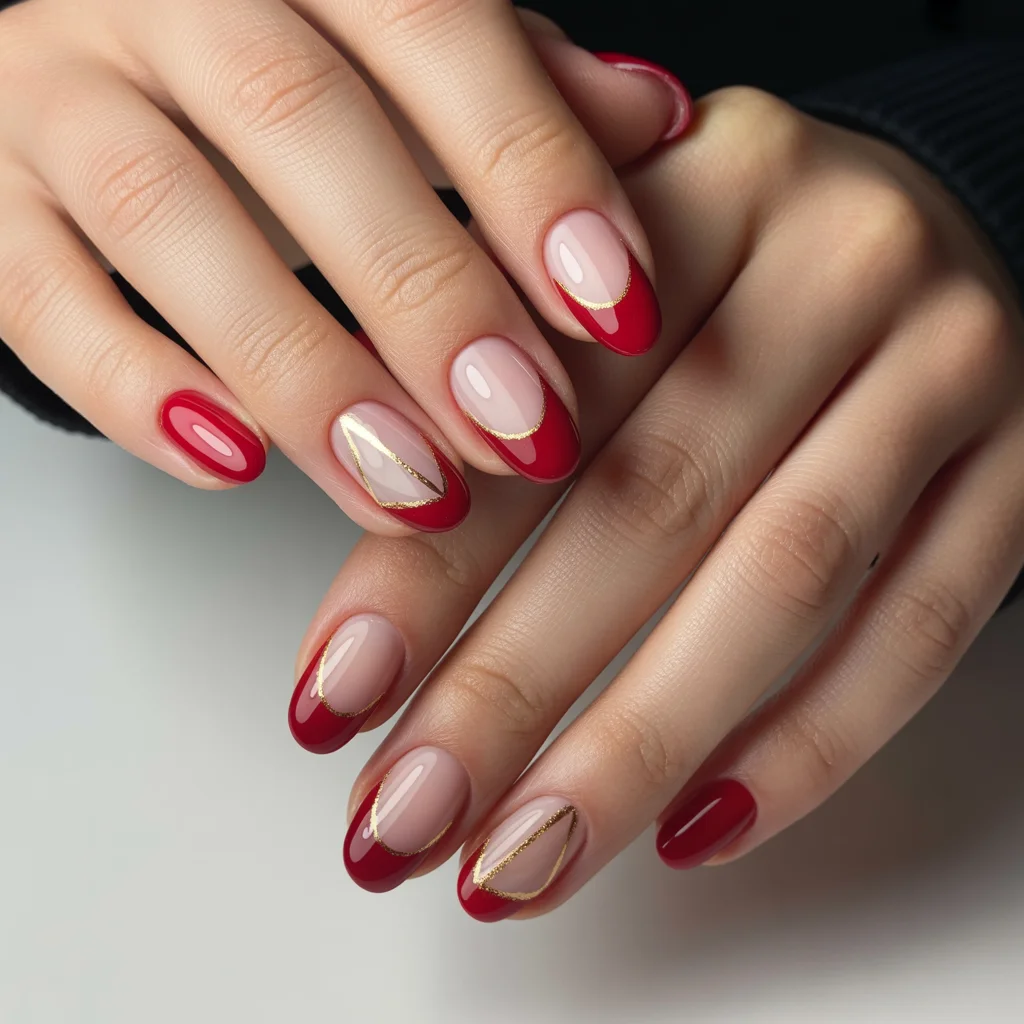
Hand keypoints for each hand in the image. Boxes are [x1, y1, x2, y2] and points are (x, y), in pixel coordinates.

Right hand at [0, 1, 687, 531]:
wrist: (88, 61)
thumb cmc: (283, 70)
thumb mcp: (406, 51)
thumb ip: (521, 87)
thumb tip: (656, 120)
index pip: (435, 31)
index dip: (532, 174)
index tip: (618, 309)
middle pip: (299, 126)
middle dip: (426, 297)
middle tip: (525, 432)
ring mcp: (52, 91)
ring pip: (165, 221)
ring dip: (305, 373)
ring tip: (414, 490)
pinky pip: (40, 297)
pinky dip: (138, 390)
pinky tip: (236, 463)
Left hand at [288, 89, 1023, 914]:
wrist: (924, 222)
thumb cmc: (731, 259)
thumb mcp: (607, 256)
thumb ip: (494, 353)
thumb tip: (367, 532)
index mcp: (702, 187)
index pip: (537, 401)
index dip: (422, 566)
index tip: (334, 699)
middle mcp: (836, 261)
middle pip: (652, 503)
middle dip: (509, 688)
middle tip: (403, 818)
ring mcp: (947, 368)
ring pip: (783, 584)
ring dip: (634, 748)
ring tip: (520, 863)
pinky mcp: (1021, 470)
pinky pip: (920, 630)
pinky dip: (807, 745)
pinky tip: (691, 828)